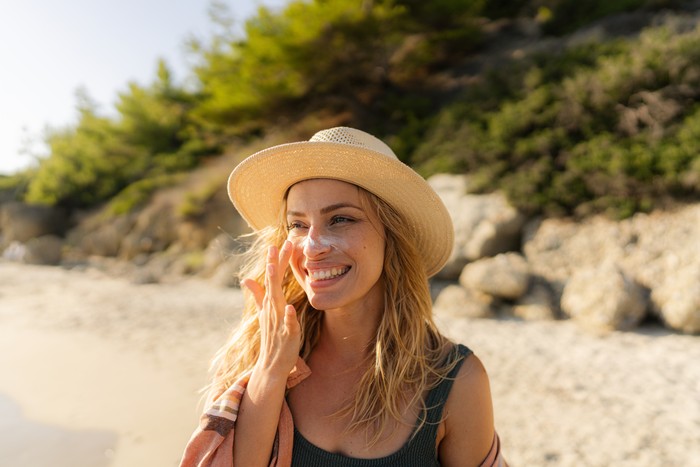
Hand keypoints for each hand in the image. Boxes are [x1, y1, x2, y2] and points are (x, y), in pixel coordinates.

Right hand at [241, 240, 300, 377]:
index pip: (272, 278)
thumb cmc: (271, 337)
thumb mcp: (264, 313)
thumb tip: (247, 279)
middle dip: (276, 264)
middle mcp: (272, 309)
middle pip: (273, 283)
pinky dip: (288, 317)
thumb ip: (257, 295)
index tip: (277, 242)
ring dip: (275, 285)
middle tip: (280, 245)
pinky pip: (287, 324)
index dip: (275, 261)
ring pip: (276, 300)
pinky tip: (290, 308)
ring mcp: (278, 321)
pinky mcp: (287, 334)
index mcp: (269, 303)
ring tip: (275, 269)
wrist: (271, 365)